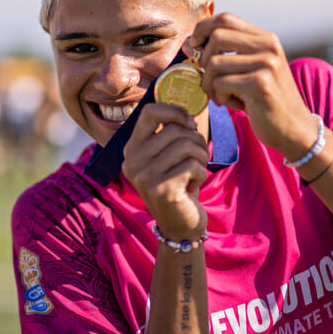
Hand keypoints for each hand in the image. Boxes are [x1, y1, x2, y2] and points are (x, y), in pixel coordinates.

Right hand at [122, 103, 208, 239]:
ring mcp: (145, 177)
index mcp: (131, 150)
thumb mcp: (167, 157)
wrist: (180, 225)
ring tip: (197, 169)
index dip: (175, 112)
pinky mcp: (162, 190)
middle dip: (196, 139)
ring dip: (200, 157)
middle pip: (174, 129)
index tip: (189, 124)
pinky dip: (201, 173)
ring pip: (186, 145)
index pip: (150, 112)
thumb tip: (185, 108)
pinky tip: (193, 186)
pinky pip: (193, 165)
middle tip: (199, 156)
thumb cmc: (178, 185)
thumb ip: (169, 133)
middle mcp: (132, 162)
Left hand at [187, 13, 315, 158]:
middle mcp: (268, 46)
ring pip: (214, 63)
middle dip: (203, 59)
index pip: (226, 18)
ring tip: (221, 95)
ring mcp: (266, 64)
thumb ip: (221, 55)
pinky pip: (220, 83)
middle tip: (208, 78)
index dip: (203, 29)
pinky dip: (219, 96)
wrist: (293, 127)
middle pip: (217, 37)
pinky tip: (231, 103)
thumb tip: (187, 43)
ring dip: (209, 83)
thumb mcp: (245, 71)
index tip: (194, 45)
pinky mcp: (260, 84)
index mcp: (265, 38)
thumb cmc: (263, 99)